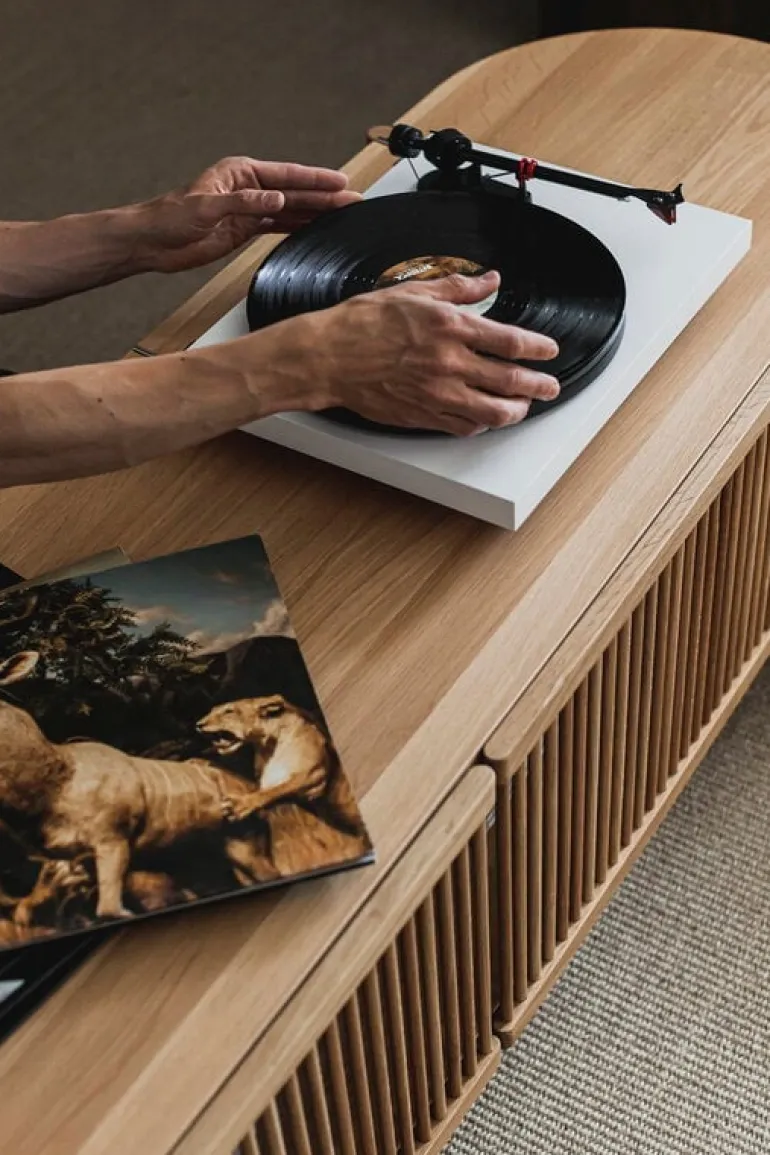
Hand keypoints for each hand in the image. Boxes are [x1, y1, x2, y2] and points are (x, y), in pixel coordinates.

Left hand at [134, 156, 360, 273]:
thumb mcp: (207, 207)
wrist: (153, 242)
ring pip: (290, 209)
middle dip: (324, 197)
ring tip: (343, 215)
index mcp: (241, 172)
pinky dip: (297, 227)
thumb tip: (278, 199)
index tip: (341, 182)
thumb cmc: (170, 217)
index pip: (287, 175)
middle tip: (353, 202)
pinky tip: (316, 228)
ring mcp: (248, 209)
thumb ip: (244, 203)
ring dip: (315, 213)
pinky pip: (278, 226)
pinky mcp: (244, 230)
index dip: (316, 179)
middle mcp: (249, 188)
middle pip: (295, 192)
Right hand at [307, 270, 560, 434]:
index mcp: (450, 328)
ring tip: (524, 406)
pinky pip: (463, 427)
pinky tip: (485, 419)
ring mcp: (437, 393)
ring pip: (492, 411)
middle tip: (551, 386)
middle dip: (539, 385)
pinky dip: (481, 424)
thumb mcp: (413, 293)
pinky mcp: (422, 415)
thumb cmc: (362, 324)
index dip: (538, 348)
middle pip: (511, 380)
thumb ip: (458, 287)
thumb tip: (489, 280)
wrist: (328, 357)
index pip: (511, 341)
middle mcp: (449, 363)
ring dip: (516, 410)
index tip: (548, 350)